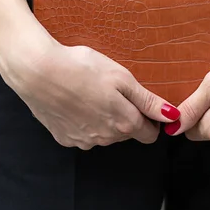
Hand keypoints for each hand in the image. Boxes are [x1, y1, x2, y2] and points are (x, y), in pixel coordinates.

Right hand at [0, 31, 180, 149]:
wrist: (37, 71)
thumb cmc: (82, 69)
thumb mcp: (123, 79)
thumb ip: (149, 101)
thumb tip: (173, 116)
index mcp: (124, 124)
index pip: (149, 135)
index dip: (150, 120)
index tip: (141, 103)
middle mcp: (106, 138)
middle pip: (127, 134)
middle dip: (127, 117)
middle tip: (114, 92)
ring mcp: (83, 141)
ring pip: (105, 135)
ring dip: (105, 119)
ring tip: (93, 93)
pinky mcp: (64, 138)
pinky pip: (83, 134)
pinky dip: (84, 122)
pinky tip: (76, 102)